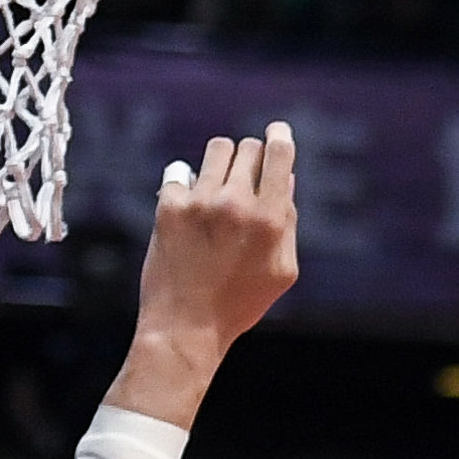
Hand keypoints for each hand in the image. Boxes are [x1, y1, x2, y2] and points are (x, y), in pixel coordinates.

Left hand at [130, 125, 300, 390]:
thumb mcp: (282, 271)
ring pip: (217, 150)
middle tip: (245, 182)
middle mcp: (237, 204)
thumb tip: (285, 180)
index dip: (280, 136)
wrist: (186, 327)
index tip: (277, 131)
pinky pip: (179, 171)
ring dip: (220, 165)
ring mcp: (201, 203)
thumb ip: (288, 223)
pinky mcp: (169, 207)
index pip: (279, 154)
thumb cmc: (239, 303)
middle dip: (251, 159)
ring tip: (216, 191)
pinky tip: (187, 211)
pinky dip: (184, 185)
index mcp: (271, 220)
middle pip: (248, 148)